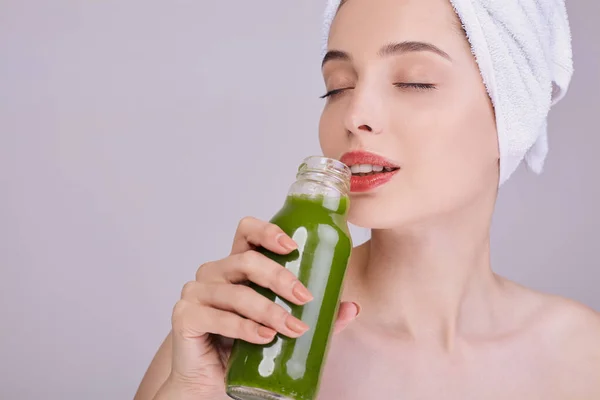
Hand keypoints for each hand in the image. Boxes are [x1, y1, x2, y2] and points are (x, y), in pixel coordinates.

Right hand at [160, 217, 359, 398]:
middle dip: (280, 277)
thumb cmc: (244, 348)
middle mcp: (214, 272)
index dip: (268, 231)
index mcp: (236, 265)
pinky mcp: (185, 316)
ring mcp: (196, 292)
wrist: (211, 382)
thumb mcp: (282, 326)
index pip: (246, 231)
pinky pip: (218, 317)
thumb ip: (315, 315)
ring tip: (292, 328)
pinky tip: (265, 338)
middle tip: (304, 296)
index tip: (292, 246)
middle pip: (246, 260)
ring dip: (269, 310)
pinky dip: (245, 328)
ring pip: (237, 292)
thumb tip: (352, 307)